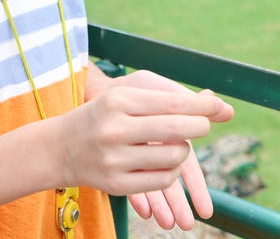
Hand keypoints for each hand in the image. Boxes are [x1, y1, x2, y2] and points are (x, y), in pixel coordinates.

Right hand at [85, 69, 234, 229]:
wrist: (60, 147)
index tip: (217, 106)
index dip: (201, 105)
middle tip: (203, 126)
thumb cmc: (104, 114)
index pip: (172, 103)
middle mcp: (115, 129)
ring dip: (184, 151)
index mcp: (119, 101)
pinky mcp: (116, 184)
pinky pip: (162, 180)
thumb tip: (219, 104)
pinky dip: (172, 172)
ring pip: (173, 157)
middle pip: (175, 129)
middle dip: (199, 126)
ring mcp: (114, 159)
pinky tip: (166, 163)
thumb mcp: (129, 95)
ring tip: (178, 144)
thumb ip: (171, 96)